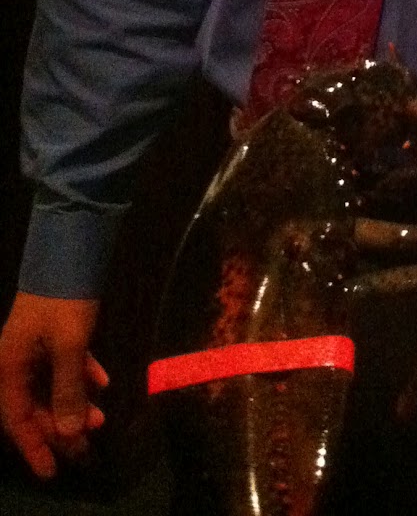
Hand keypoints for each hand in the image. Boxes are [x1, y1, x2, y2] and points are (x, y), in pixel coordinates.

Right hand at [0, 292, 106, 477]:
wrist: (71, 247)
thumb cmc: (64, 298)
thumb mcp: (69, 346)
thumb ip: (68, 389)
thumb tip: (69, 433)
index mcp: (9, 367)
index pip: (17, 419)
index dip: (34, 447)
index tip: (51, 472)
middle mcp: (17, 360)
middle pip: (35, 405)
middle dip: (60, 428)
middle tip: (85, 449)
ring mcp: (34, 346)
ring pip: (51, 386)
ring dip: (73, 403)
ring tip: (100, 419)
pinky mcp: (52, 333)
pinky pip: (64, 364)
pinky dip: (81, 375)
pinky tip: (103, 384)